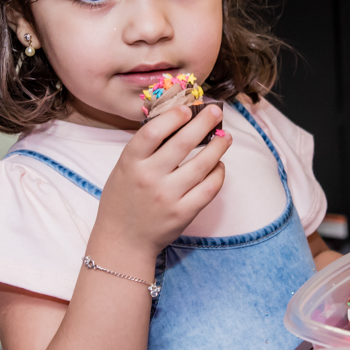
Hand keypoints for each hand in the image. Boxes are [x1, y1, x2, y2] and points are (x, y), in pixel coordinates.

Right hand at [94, 103, 230, 254]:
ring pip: (202, 165)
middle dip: (204, 123)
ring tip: (225, 137)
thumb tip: (178, 120)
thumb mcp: (124, 168)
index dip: (173, 116)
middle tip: (216, 112)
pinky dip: (218, 174)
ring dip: (218, 147)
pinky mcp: (183, 213)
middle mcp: (149, 178)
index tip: (188, 108)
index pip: (153, 132)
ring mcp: (167, 197)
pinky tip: (219, 165)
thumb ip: (146, 148)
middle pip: (182, 143)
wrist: (123, 240)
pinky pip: (209, 189)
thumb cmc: (124, 198)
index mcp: (130, 162)